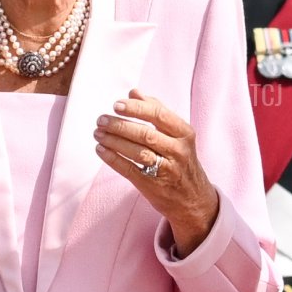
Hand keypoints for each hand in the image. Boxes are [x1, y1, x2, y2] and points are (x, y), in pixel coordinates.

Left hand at [93, 88, 219, 257]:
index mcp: (184, 133)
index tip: (115, 105)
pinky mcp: (153, 185)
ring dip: (113, 141)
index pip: (159, 115)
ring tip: (97, 133)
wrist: (193, 199)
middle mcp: (178, 151)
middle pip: (145, 134)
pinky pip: (130, 169)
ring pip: (137, 152)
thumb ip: (157, 110)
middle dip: (119, 125)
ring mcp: (167, 169)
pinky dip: (112, 158)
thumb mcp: (177, 134)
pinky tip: (100, 149)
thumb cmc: (180, 159)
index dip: (135, 109)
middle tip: (101, 120)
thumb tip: (134, 92)